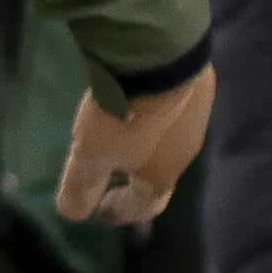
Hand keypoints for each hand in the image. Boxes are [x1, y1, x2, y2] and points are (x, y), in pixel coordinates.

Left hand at [56, 64, 212, 225]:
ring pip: (172, 139)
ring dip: (150, 142)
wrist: (160, 59)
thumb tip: (71, 213)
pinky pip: (178, 107)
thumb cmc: (122, 115)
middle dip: (138, 178)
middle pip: (161, 173)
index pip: (145, 205)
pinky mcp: (200, 86)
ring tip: (128, 132)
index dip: (123, 211)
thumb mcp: (91, 153)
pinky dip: (160, 111)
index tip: (103, 212)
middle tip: (114, 174)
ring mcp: (196, 119)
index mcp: (160, 176)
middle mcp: (184, 153)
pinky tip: (144, 96)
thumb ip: (81, 184)